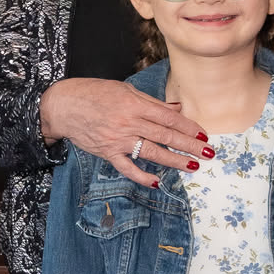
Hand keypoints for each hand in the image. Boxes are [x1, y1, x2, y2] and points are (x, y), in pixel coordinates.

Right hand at [40, 76, 208, 188]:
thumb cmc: (94, 94)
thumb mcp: (124, 90)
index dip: (188, 127)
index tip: (203, 134)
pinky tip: (156, 182)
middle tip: (208, 153)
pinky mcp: (107, 153)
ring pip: (152, 152)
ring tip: (193, 166)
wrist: (64, 105)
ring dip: (174, 160)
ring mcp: (118, 139)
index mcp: (135, 103)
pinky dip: (141, 176)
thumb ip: (152, 102)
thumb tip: (176, 108)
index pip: (169, 117)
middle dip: (189, 145)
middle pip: (165, 135)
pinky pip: (127, 167)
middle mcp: (129, 122)